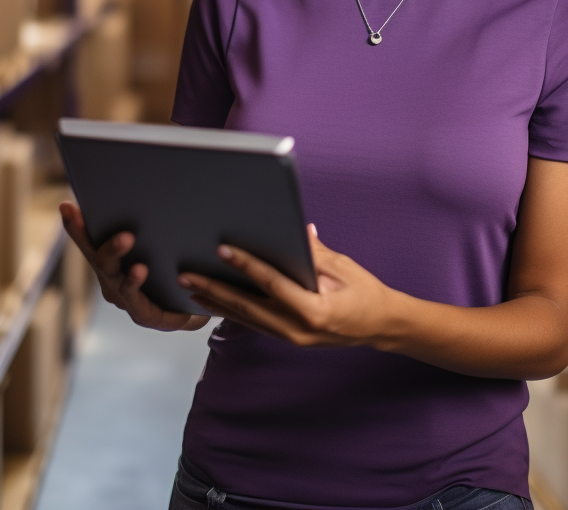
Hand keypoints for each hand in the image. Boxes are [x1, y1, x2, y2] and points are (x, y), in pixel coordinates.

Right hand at [60, 201, 209, 332]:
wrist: (200, 301)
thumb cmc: (176, 262)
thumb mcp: (163, 237)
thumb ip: (152, 218)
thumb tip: (151, 179)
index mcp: (110, 259)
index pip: (88, 239)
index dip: (76, 225)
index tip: (67, 205)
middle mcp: (111, 278)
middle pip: (96, 254)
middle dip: (88, 233)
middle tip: (86, 211)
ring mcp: (123, 296)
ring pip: (112, 273)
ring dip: (115, 252)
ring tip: (125, 237)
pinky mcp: (142, 314)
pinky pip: (134, 297)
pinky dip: (134, 281)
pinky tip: (139, 269)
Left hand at [176, 225, 399, 346]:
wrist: (380, 325)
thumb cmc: (365, 293)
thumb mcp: (343, 267)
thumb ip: (315, 252)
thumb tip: (295, 229)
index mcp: (315, 310)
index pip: (272, 284)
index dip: (246, 265)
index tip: (223, 249)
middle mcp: (298, 329)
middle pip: (248, 307)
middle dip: (215, 290)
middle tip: (187, 276)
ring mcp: (292, 337)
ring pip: (246, 319)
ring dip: (217, 303)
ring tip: (190, 289)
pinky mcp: (288, 337)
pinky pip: (254, 323)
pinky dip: (232, 312)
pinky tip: (214, 302)